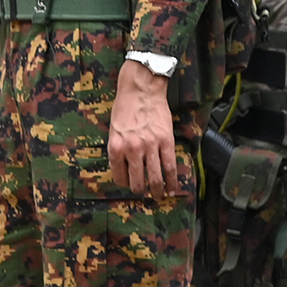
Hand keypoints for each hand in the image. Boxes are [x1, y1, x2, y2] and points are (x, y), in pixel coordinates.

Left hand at [109, 59, 181, 195]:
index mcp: (116, 147)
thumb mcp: (113, 130)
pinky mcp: (166, 141)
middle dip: (140, 190)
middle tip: (144, 193)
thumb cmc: (124, 108)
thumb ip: (118, 149)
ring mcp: (150, 146)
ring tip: (159, 195)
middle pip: (137, 181)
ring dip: (158, 190)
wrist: (141, 90)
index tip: (128, 184)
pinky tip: (173, 188)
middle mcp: (132, 149)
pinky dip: (173, 180)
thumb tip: (123, 167)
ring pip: (156, 177)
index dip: (124, 183)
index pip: (119, 176)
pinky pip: (171, 166)